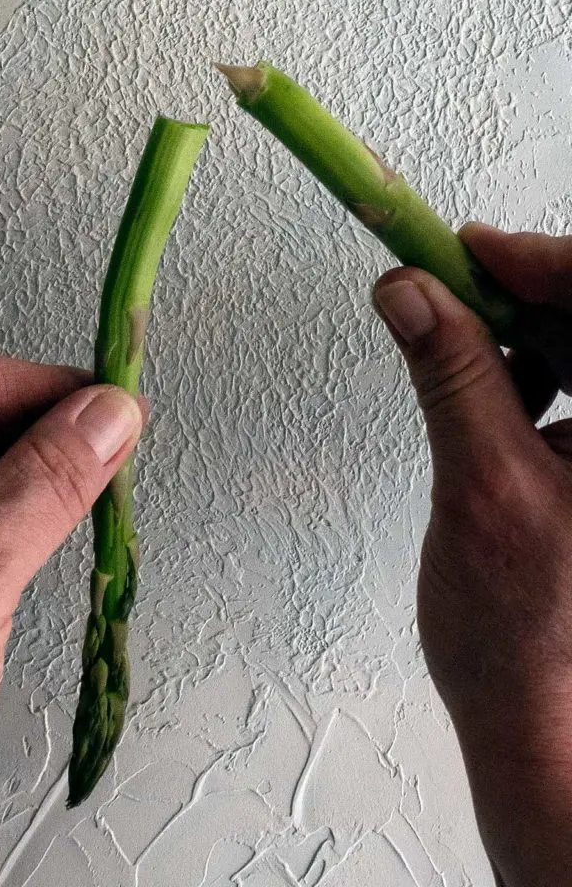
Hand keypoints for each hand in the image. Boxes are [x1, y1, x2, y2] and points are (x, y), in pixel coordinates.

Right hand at [373, 225, 571, 886]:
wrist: (535, 709)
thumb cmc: (524, 629)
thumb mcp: (482, 485)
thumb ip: (450, 375)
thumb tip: (410, 291)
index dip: (550, 264)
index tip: (474, 250)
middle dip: (531, 287)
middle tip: (450, 278)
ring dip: (526, 324)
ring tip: (465, 338)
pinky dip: (530, 361)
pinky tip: (496, 381)